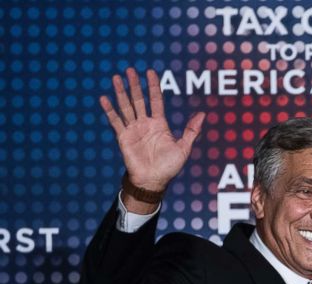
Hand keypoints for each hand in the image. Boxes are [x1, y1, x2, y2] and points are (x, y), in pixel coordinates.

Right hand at [99, 67, 204, 192]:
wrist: (153, 181)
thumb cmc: (169, 167)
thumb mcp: (184, 148)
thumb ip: (192, 131)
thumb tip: (202, 114)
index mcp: (159, 124)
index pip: (156, 100)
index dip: (154, 87)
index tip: (151, 72)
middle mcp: (145, 124)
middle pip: (139, 100)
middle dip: (135, 85)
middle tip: (130, 70)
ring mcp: (133, 129)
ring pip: (126, 107)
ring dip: (121, 92)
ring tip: (116, 78)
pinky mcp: (123, 137)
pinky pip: (115, 121)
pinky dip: (110, 110)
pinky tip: (104, 99)